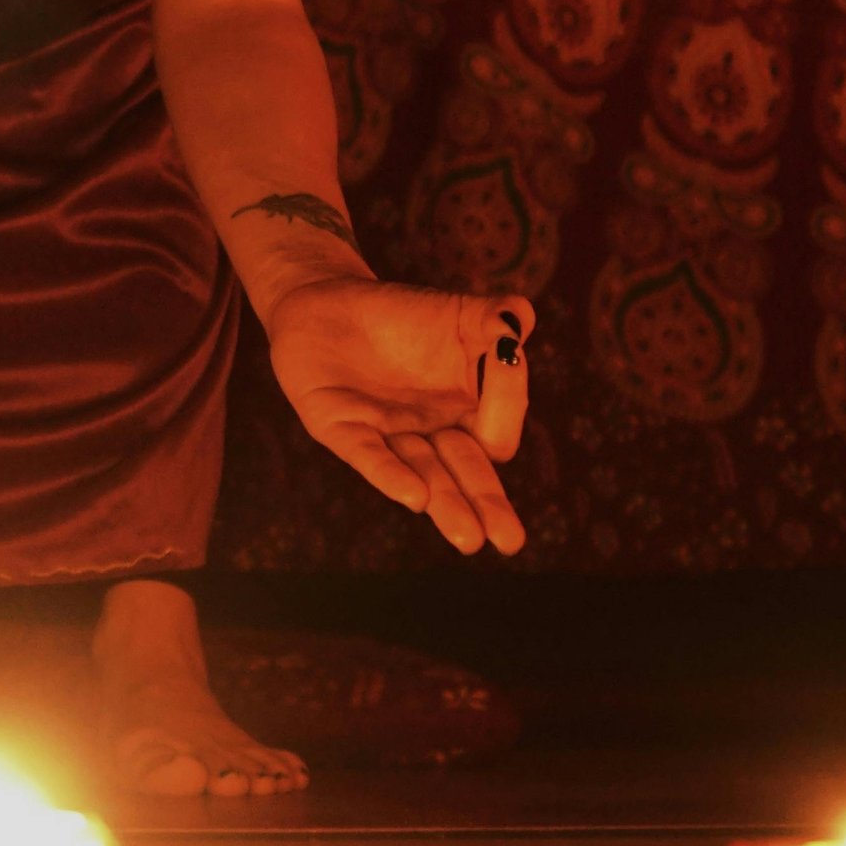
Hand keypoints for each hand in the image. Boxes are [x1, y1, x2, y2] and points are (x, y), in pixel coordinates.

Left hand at [266, 279, 535, 554]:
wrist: (326, 303)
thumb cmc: (401, 314)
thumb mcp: (459, 313)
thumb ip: (497, 318)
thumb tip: (520, 324)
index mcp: (464, 412)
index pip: (495, 432)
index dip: (506, 407)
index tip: (507, 357)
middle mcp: (428, 432)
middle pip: (464, 473)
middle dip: (487, 505)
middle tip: (510, 542)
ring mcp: (386, 432)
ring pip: (423, 474)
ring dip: (446, 504)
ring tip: (470, 540)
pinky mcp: (340, 426)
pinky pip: (368, 454)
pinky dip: (391, 475)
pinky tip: (414, 498)